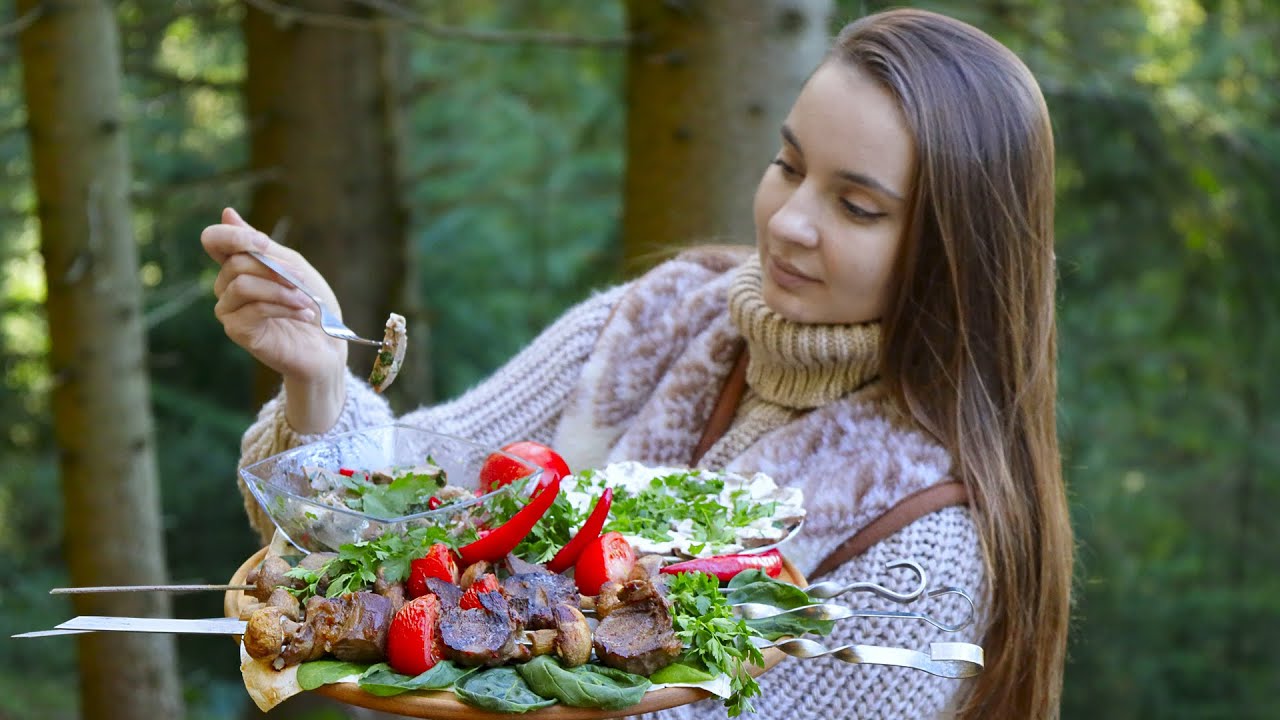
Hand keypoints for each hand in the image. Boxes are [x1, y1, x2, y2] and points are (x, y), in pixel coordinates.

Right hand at [202, 208, 346, 430]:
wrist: (327, 346)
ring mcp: (229, 310)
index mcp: (239, 266)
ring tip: (305, 301)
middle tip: (303, 282)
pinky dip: (283, 306)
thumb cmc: (313, 304)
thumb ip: (262, 246)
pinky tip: (303, 313)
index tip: (264, 242)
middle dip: (275, 268)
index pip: (213, 240)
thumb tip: (227, 213)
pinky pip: (252, 307)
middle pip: (236, 262)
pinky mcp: (237, 331)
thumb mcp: (293, 266)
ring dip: (281, 289)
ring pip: (242, 283)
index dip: (233, 235)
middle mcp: (227, 286)